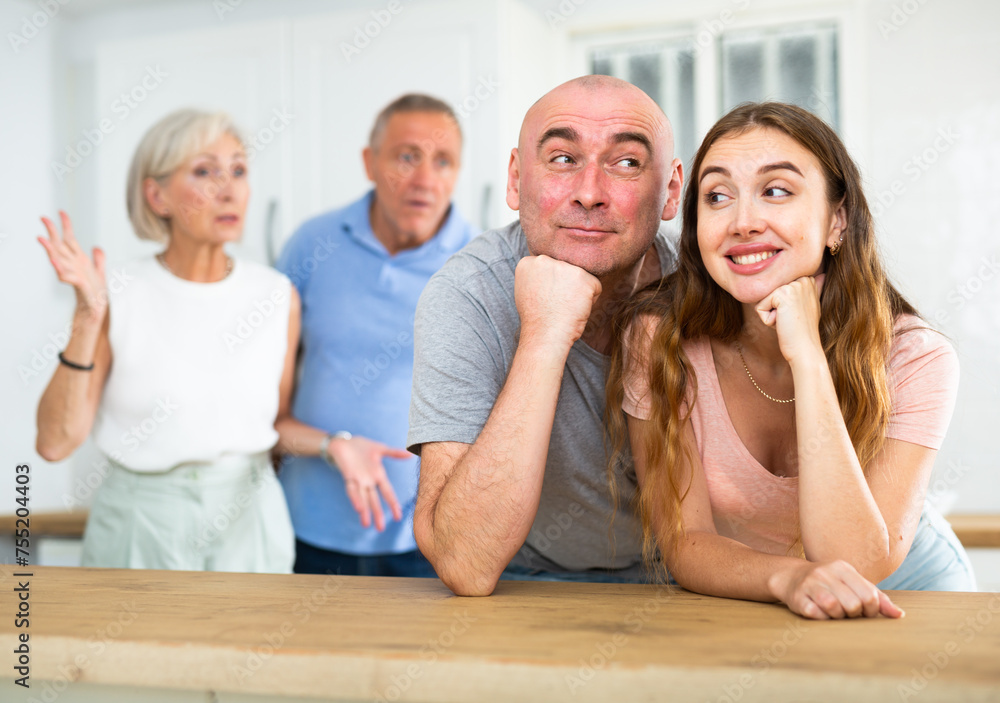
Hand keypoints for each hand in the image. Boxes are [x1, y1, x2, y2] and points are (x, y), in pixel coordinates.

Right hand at [37, 211, 107, 324]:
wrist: (95, 310)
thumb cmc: (95, 293)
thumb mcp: (100, 273)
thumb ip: (98, 260)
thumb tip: (96, 247)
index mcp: (79, 260)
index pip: (70, 239)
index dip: (66, 226)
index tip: (61, 212)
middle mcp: (74, 265)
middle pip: (60, 246)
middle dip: (52, 232)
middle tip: (42, 218)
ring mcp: (73, 275)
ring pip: (59, 259)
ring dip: (50, 249)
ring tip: (42, 239)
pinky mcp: (78, 286)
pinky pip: (67, 276)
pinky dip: (60, 269)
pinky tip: (54, 262)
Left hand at [327, 435, 410, 531]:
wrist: (343, 441)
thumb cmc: (360, 447)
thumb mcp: (380, 449)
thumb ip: (394, 453)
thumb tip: (410, 455)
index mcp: (378, 475)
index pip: (387, 492)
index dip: (393, 504)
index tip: (398, 517)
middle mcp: (368, 481)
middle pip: (374, 500)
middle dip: (377, 514)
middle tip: (380, 529)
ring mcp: (358, 480)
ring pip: (362, 498)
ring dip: (365, 511)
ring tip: (366, 524)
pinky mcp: (348, 476)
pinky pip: (351, 489)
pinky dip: (355, 498)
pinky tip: (358, 508)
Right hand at [514, 255, 601, 349]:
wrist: (544, 336)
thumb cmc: (538, 320)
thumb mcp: (527, 292)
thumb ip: (537, 277)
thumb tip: (548, 273)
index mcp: (528, 263)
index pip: (551, 268)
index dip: (551, 286)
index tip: (545, 299)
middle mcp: (544, 260)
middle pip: (566, 271)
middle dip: (565, 287)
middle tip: (555, 305)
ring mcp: (563, 266)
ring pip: (581, 278)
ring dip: (578, 293)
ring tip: (565, 307)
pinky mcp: (582, 276)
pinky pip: (595, 287)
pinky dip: (590, 301)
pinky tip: (576, 309)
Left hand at [754, 274, 823, 364]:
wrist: (805, 349)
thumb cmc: (804, 331)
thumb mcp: (811, 305)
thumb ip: (814, 289)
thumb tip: (822, 275)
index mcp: (808, 280)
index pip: (777, 289)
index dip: (782, 306)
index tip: (796, 315)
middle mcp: (802, 279)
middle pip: (769, 293)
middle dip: (775, 309)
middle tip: (791, 319)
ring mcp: (793, 286)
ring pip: (764, 299)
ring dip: (771, 314)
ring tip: (787, 321)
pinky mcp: (781, 295)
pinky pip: (759, 307)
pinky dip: (767, 319)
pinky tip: (782, 323)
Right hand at [769, 559, 903, 619]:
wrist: (791, 576)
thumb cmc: (829, 583)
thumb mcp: (852, 583)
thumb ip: (876, 597)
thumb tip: (899, 615)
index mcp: (843, 568)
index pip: (869, 594)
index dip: (871, 610)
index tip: (864, 612)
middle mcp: (826, 573)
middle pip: (853, 604)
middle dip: (853, 614)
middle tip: (847, 612)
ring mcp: (810, 584)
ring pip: (834, 608)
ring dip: (837, 617)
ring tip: (834, 613)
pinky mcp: (797, 597)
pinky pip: (816, 614)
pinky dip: (822, 618)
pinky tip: (819, 613)